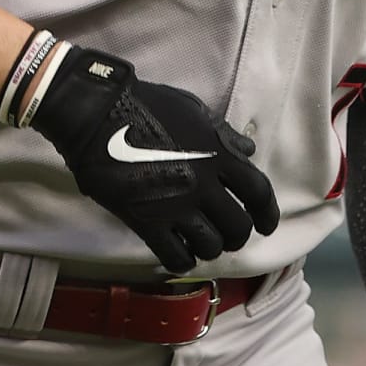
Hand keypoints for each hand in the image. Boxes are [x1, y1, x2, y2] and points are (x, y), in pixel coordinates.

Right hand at [28, 45, 278, 274]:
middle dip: (238, 235)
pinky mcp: (146, 221)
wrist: (97, 116)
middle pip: (238, 226)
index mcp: (218, 154)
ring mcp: (175, 205)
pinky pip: (175, 256)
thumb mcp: (194, 110)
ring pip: (210, 245)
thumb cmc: (147, 105)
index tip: (267, 225)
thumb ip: (223, 133)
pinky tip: (180, 253)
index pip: (258, 191)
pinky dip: (183, 260)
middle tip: (228, 235)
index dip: (268, 212)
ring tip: (202, 242)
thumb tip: (248, 150)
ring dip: (211, 248)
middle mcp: (203, 184)